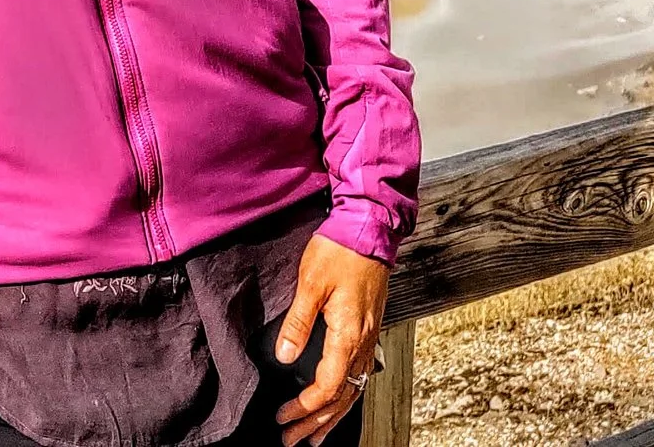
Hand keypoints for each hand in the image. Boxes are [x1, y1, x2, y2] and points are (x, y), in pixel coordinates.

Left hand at [273, 233, 387, 446]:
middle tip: (292, 440)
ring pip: (354, 389)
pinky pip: (360, 374)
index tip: (283, 417)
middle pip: (342, 397)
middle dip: (316, 422)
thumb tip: (284, 357)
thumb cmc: (339, 251)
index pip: (327, 386)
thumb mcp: (311, 283)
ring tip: (315, 436)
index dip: (304, 407)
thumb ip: (297, 323)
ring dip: (333, 416)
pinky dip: (347, 396)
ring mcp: (369, 337)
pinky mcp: (369, 328)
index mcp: (348, 334)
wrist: (369, 227)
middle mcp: (363, 342)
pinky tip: (339, 402)